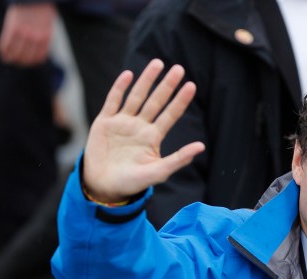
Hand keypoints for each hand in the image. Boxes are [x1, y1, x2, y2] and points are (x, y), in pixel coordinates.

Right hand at [0, 3, 56, 65]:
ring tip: (6, 58)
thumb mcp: (47, 24)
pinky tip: (1, 51)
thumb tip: (37, 51)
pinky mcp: (14, 27)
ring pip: (15, 53)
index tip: (25, 63)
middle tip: (14, 62)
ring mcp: (25, 33)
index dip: (31, 63)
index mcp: (46, 38)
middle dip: (19, 62)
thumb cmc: (40, 9)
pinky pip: (7, 44)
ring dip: (9, 58)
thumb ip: (43, 37)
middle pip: (26, 58)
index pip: (39, 58)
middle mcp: (37, 38)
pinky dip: (3, 50)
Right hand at [82, 60, 205, 201]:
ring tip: (157, 64)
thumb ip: (179, 159)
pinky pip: (113, 101)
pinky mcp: (104, 122)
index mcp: (153, 137)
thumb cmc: (133, 182)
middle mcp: (139, 126)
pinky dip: (120, 88)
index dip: (180, 100)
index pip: (170, 114)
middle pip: (156, 101)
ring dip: (146, 80)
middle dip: (167, 85)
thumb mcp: (158, 172)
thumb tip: (201, 147)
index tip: (191, 86)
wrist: (105, 186)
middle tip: (179, 69)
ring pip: (136, 96)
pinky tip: (128, 75)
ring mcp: (122, 122)